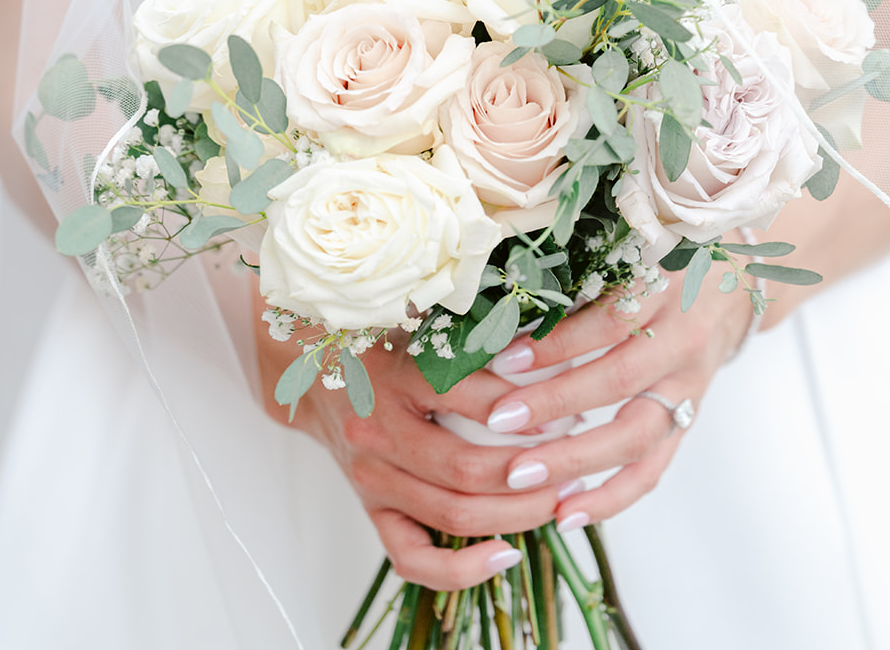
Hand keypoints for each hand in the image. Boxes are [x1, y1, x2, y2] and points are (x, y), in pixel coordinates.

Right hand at [255, 314, 579, 589]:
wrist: (314, 366)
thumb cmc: (383, 338)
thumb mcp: (422, 320)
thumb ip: (473, 331)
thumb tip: (547, 343)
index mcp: (396, 376)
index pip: (471, 399)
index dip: (527, 411)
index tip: (570, 411)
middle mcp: (379, 431)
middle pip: (465, 469)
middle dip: (530, 474)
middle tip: (575, 466)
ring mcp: (371, 477)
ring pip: (449, 514)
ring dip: (513, 515)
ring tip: (558, 501)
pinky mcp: (370, 509)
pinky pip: (412, 558)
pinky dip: (460, 570)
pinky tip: (504, 556)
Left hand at [475, 270, 753, 531]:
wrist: (735, 283)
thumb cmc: (667, 260)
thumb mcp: (633, 252)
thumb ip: (583, 279)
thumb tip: (505, 310)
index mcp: (667, 288)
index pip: (609, 321)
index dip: (557, 342)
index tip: (503, 360)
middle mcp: (683, 340)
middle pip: (620, 380)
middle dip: (555, 403)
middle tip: (499, 421)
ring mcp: (689, 387)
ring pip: (637, 435)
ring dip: (576, 460)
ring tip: (521, 476)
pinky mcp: (688, 420)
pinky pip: (653, 469)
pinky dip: (610, 496)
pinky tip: (565, 513)